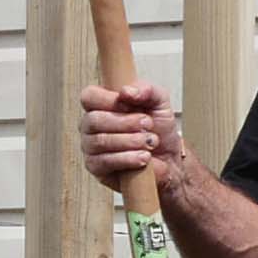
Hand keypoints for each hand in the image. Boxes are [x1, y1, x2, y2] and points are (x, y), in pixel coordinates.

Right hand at [78, 79, 190, 196]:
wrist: (169, 159)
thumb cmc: (159, 130)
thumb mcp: (160, 103)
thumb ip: (147, 90)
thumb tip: (126, 91)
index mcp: (101, 105)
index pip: (89, 96)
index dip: (109, 100)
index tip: (131, 105)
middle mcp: (91, 125)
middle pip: (93, 120)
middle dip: (126, 122)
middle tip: (148, 124)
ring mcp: (90, 147)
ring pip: (100, 141)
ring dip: (130, 141)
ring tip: (150, 142)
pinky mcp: (95, 167)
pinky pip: (104, 161)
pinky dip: (127, 158)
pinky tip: (143, 157)